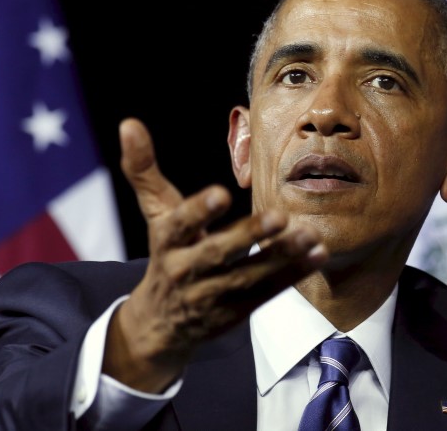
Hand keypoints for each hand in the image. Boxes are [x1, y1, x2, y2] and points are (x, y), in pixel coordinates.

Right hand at [102, 118, 326, 391]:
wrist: (160, 323)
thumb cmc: (166, 252)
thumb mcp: (155, 213)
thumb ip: (144, 170)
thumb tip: (128, 123)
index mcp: (166, 241)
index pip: (179, 224)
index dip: (199, 210)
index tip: (221, 193)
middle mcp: (185, 271)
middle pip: (217, 254)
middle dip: (248, 235)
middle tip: (279, 215)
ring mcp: (211, 296)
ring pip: (248, 276)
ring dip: (281, 256)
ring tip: (310, 235)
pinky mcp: (234, 312)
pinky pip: (266, 292)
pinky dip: (292, 274)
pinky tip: (317, 254)